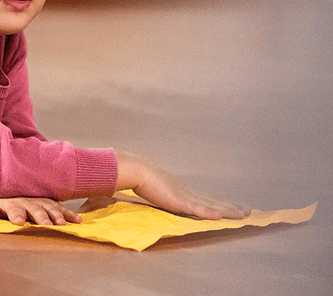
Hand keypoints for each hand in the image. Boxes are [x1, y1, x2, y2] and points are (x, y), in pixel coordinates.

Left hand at [0, 197, 80, 224]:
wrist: (15, 179)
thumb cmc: (5, 198)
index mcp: (13, 203)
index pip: (14, 210)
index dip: (16, 215)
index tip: (18, 222)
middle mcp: (29, 201)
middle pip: (35, 210)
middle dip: (41, 217)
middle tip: (46, 225)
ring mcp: (41, 201)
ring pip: (51, 208)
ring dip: (57, 215)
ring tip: (62, 224)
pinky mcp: (51, 202)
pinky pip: (62, 207)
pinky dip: (70, 213)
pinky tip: (77, 220)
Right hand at [116, 153, 248, 219]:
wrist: (139, 172)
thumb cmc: (144, 179)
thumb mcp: (159, 187)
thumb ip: (166, 193)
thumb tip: (166, 193)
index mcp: (185, 190)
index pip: (208, 199)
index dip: (222, 203)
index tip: (235, 206)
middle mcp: (190, 193)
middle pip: (215, 201)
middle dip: (231, 207)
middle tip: (248, 211)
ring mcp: (186, 197)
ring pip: (212, 206)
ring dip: (228, 210)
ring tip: (243, 213)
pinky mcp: (179, 202)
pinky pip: (198, 210)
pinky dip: (210, 213)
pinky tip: (220, 215)